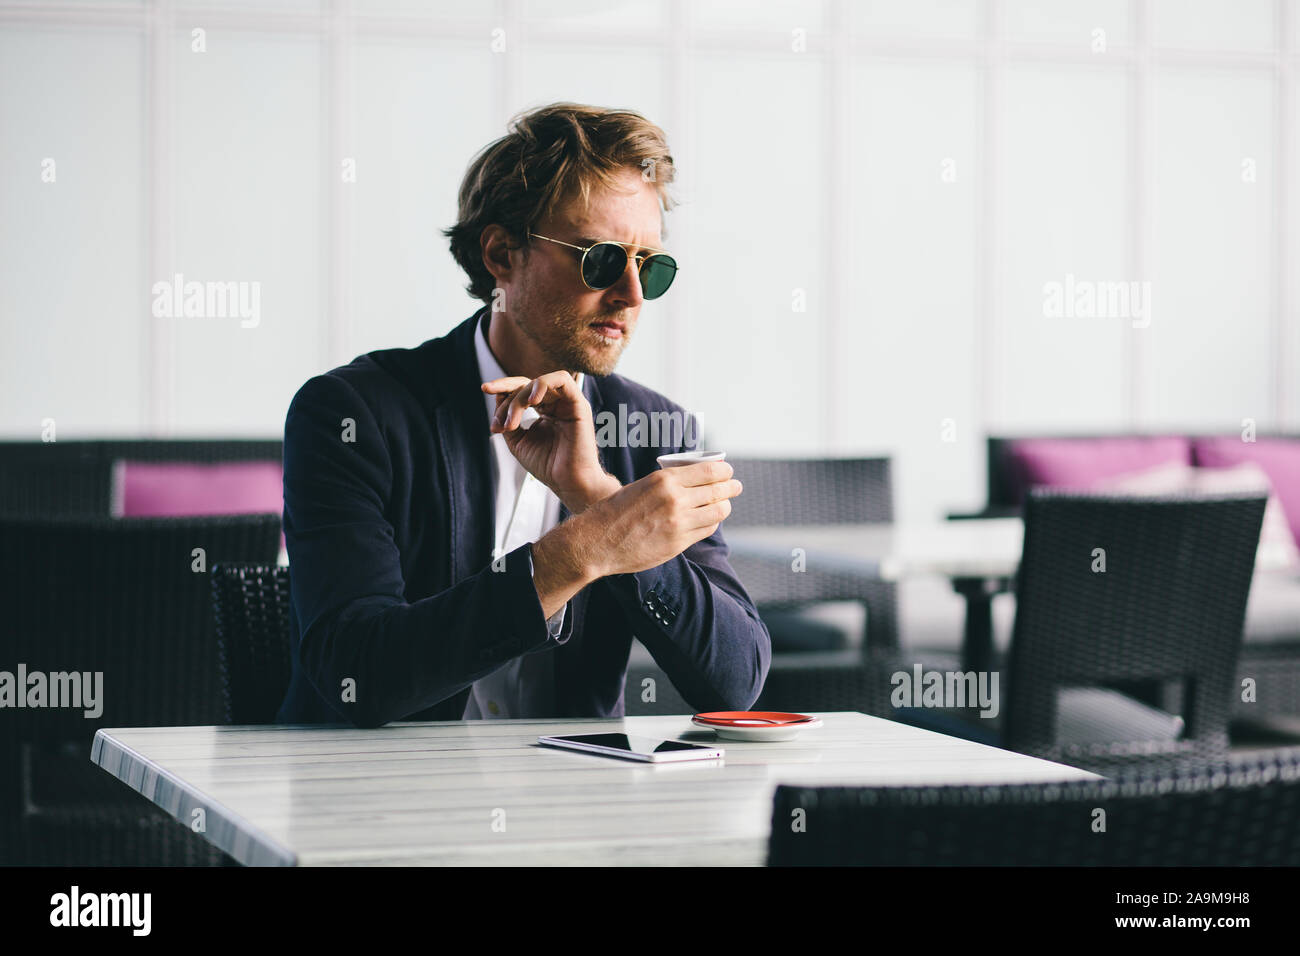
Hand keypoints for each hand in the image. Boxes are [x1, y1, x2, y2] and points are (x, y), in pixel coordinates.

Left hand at [482, 371, 618, 513]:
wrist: (568, 483)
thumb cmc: (547, 465)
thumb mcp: (517, 441)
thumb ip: (507, 418)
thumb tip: (498, 396)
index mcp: (544, 411)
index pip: (522, 389)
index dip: (503, 387)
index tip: (485, 389)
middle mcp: (556, 404)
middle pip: (527, 384)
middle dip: (507, 399)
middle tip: (500, 423)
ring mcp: (567, 403)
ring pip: (538, 383)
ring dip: (520, 398)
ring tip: (513, 422)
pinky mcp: (578, 404)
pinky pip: (561, 379)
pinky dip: (542, 384)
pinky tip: (532, 400)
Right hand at [575, 460, 741, 577]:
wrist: (599, 540)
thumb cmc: (616, 511)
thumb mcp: (643, 485)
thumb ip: (669, 483)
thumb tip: (696, 479)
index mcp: (665, 479)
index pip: (709, 471)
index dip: (724, 471)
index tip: (728, 471)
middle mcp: (675, 499)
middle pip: (718, 490)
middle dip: (731, 487)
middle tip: (735, 487)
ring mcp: (679, 523)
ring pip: (717, 511)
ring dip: (724, 506)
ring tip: (724, 504)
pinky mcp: (679, 542)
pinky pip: (706, 529)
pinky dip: (712, 522)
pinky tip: (710, 520)